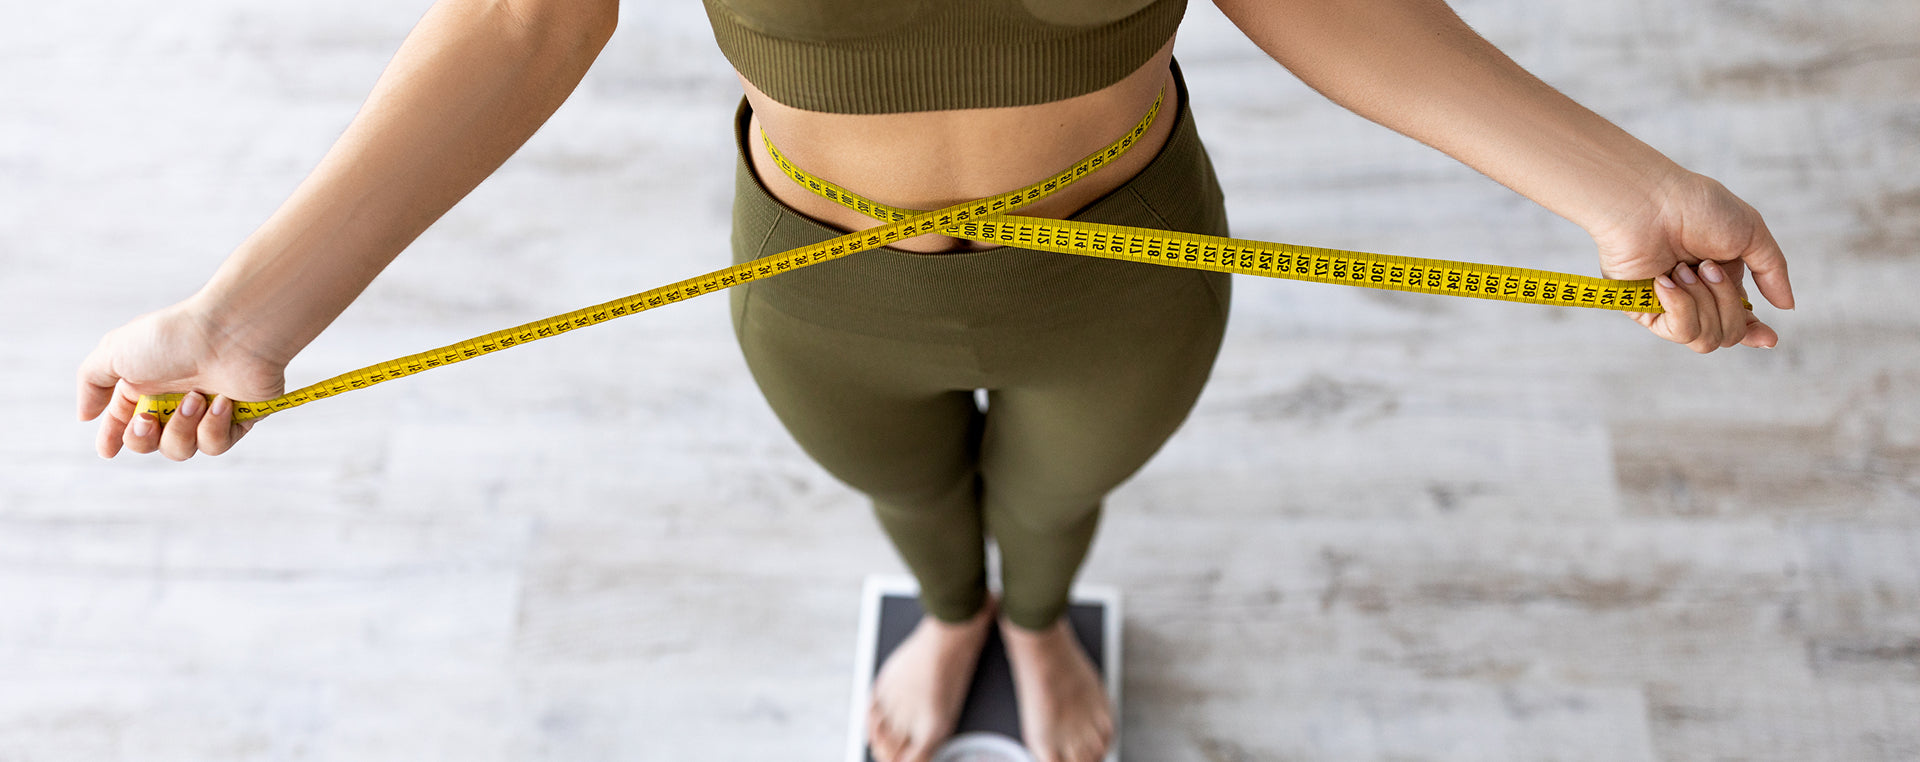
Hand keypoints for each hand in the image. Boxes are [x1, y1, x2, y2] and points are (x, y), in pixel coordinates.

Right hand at [77, 301, 287, 459]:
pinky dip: (215, 428)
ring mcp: (206, 409)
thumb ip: (92, 382)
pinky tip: (222, 403)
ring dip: (182, 428)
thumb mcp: (115, 351)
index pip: (123, 419)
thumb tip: (85, 416)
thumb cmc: (173, 337)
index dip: (113, 438)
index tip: (107, 451)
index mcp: (145, 381)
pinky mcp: (238, 418)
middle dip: (142, 438)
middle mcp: (174, 396)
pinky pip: (217, 445)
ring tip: (196, 398)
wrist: (232, 333)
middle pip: (149, 442)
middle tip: (147, 420)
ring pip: (182, 449)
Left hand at [1590, 171, 1793, 352]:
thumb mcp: (1751, 233)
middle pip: (1729, 334)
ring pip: (1707, 339)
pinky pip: (1679, 331)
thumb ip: (1772, 271)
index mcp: (1722, 280)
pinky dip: (1680, 306)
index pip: (1741, 321)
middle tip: (1706, 266)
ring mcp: (1670, 306)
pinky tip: (1664, 281)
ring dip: (1704, 301)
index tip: (1770, 339)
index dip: (1755, 333)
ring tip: (1682, 268)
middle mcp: (1696, 296)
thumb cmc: (1696, 208)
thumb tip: (1787, 305)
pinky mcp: (1645, 312)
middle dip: (1727, 301)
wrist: (1650, 204)